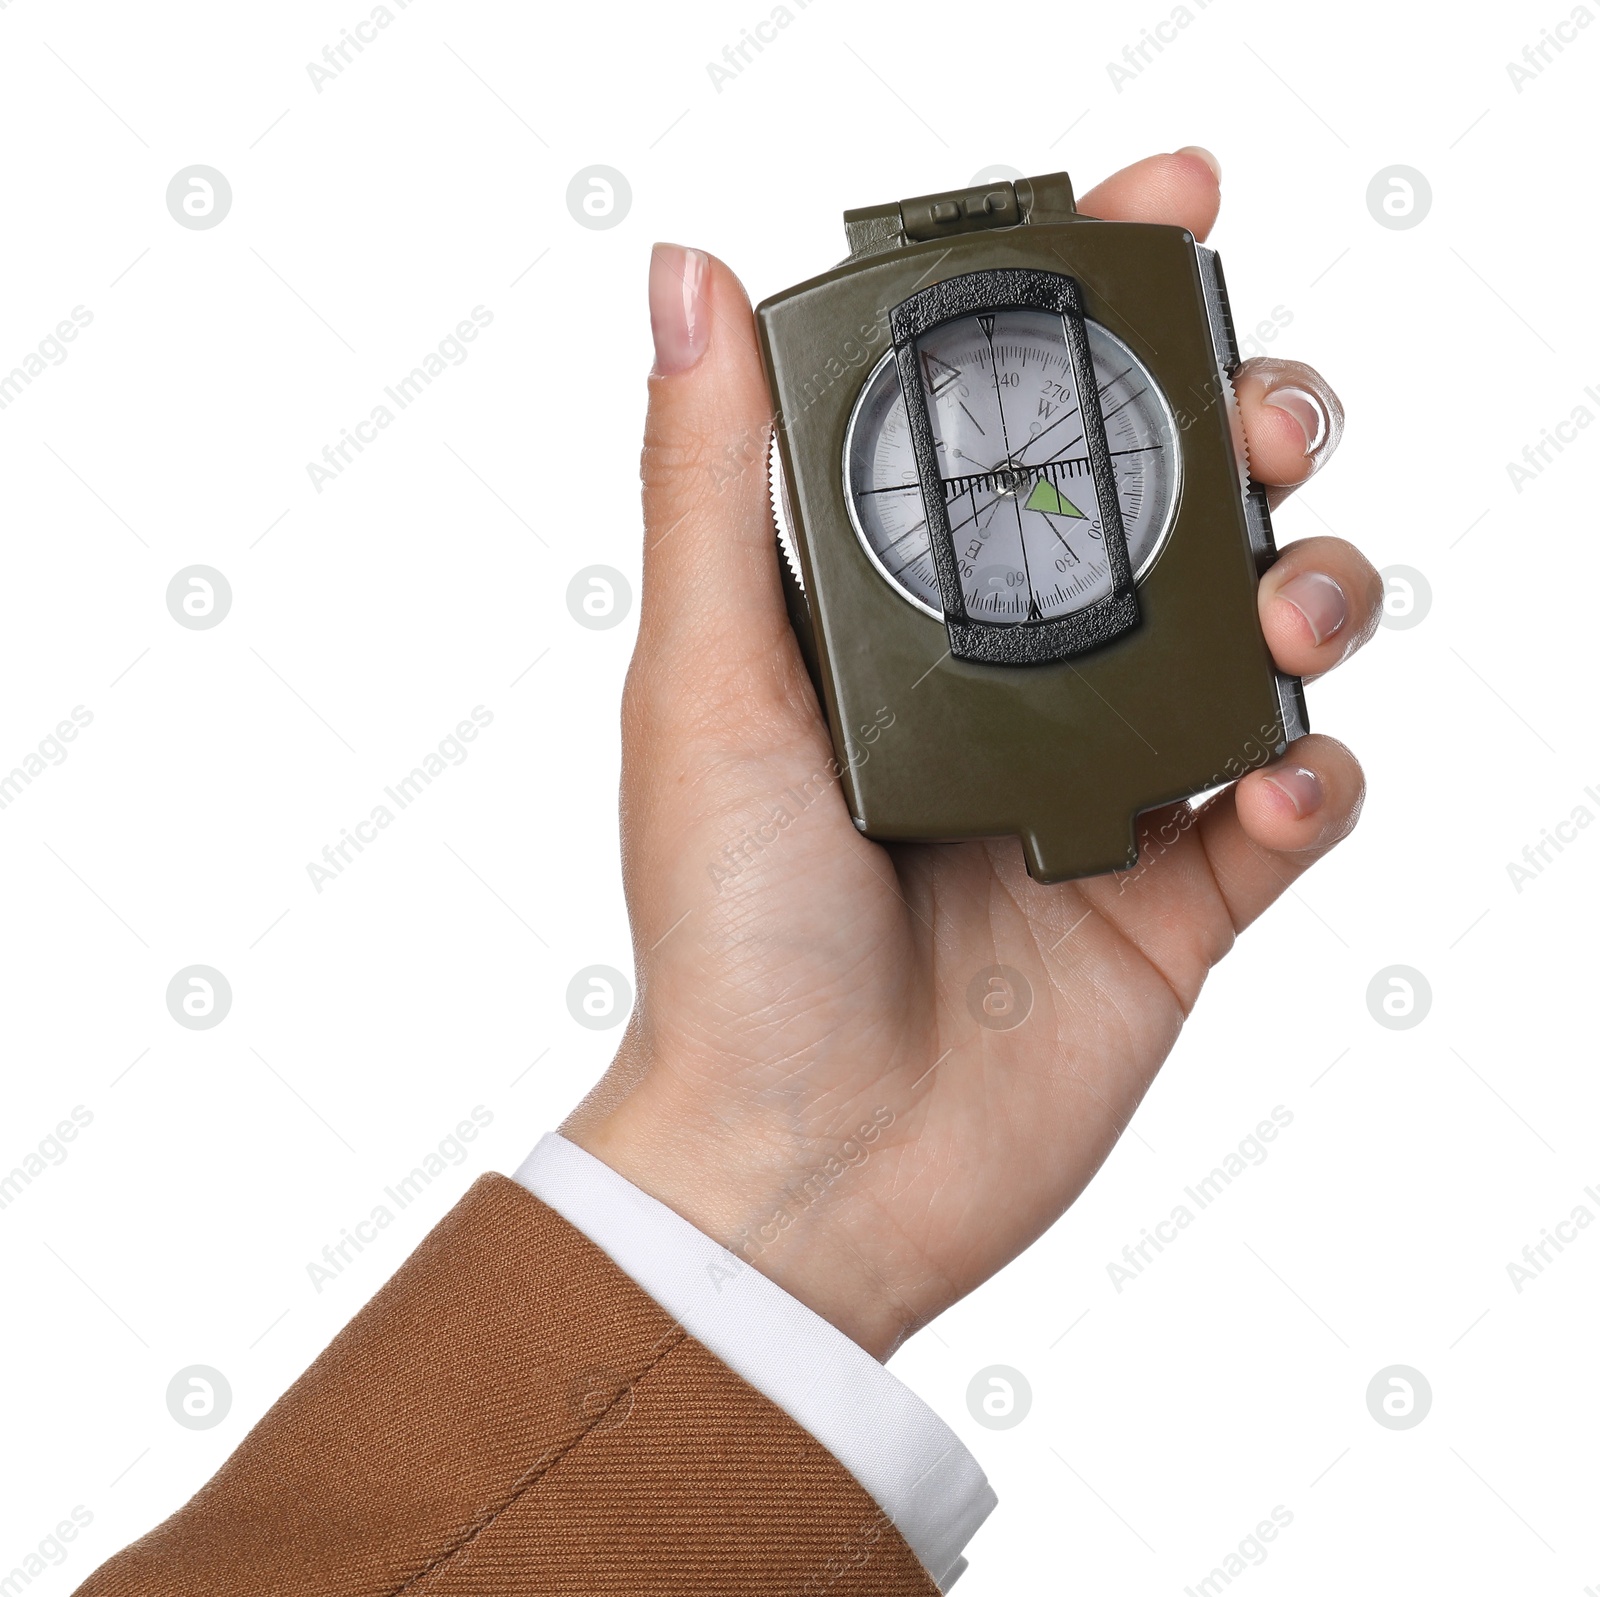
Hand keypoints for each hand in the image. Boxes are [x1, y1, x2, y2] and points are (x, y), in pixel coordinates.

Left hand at [563, 150, 1378, 1359]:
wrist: (801, 1165)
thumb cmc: (727, 934)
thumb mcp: (705, 684)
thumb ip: (714, 482)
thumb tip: (688, 274)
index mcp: (908, 608)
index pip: (1022, 413)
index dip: (1105, 300)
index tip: (1175, 207)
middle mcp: (1015, 678)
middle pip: (1177, 503)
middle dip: (1253, 428)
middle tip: (1268, 424)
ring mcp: (1105, 786)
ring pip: (1263, 640)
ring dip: (1318, 589)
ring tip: (1296, 611)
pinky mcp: (1175, 903)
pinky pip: (1290, 814)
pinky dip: (1314, 782)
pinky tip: (1282, 781)